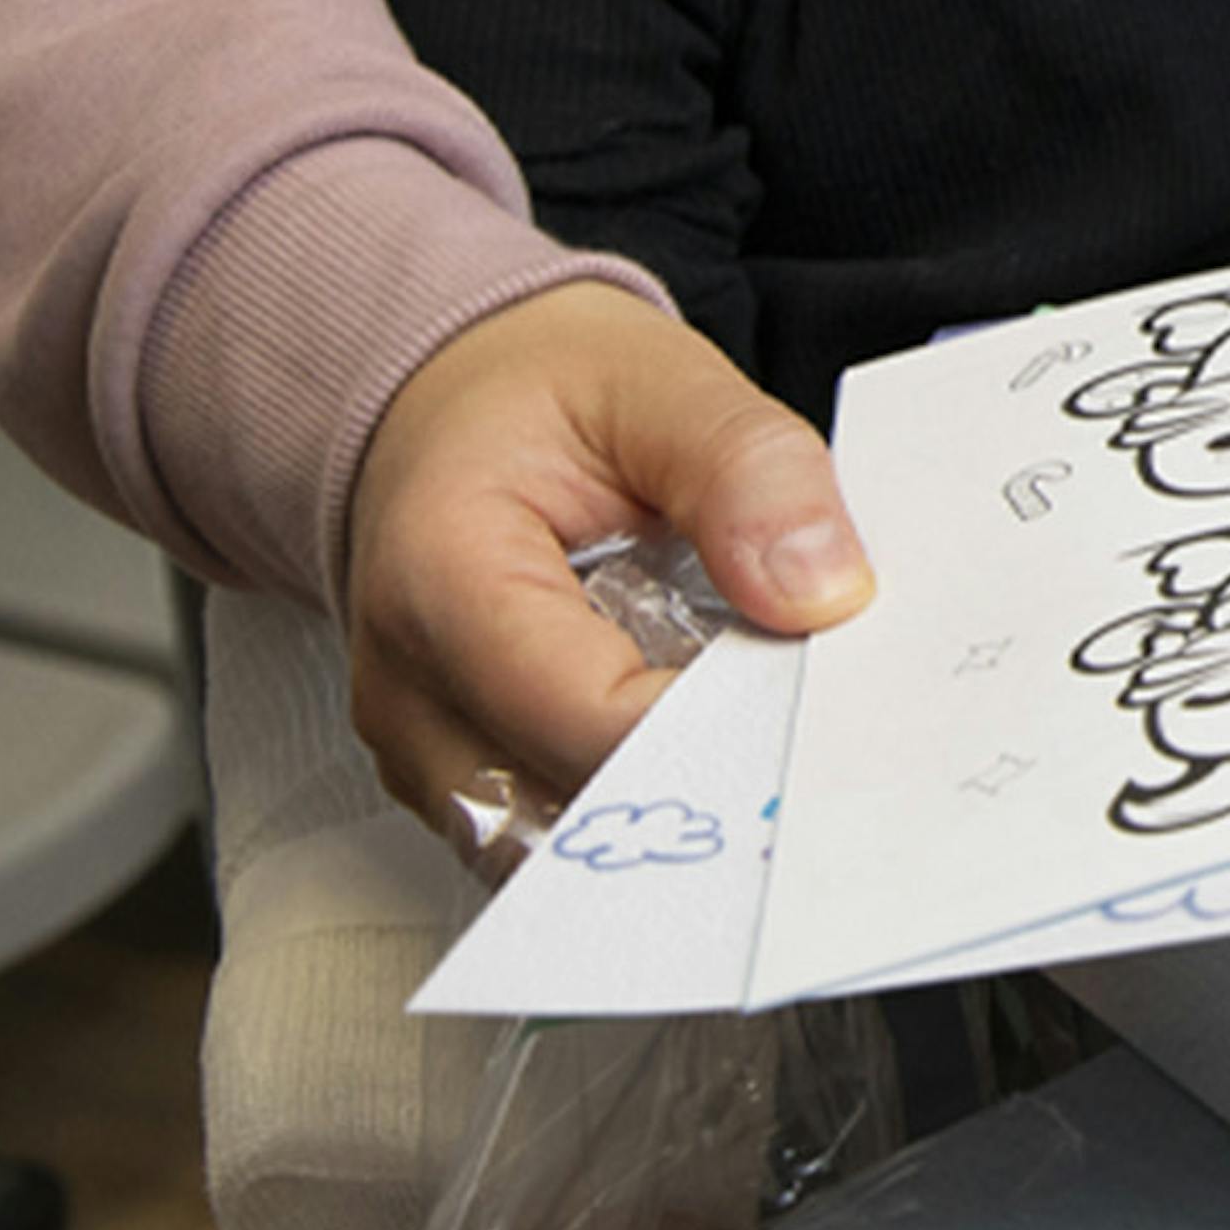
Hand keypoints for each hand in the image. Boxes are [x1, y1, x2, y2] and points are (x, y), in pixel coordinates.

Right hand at [344, 283, 870, 834]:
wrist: (446, 405)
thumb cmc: (534, 392)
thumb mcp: (658, 381)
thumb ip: (747, 471)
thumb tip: (822, 589)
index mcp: (441, 579)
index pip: (587, 718)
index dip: (717, 732)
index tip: (815, 702)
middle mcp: (407, 689)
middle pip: (566, 810)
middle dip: (701, 790)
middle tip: (809, 748)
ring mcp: (422, 746)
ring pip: (555, 849)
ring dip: (666, 812)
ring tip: (759, 745)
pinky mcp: (456, 770)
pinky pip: (549, 829)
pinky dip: (634, 805)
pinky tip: (706, 752)